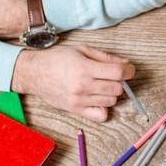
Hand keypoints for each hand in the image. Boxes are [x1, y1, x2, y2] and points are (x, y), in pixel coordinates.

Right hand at [11, 44, 132, 120]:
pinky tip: (98, 98)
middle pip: (117, 88)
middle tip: (112, 76)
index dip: (129, 71)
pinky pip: (101, 116)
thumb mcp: (82, 50)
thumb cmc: (58, 59)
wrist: (35, 73)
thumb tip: (126, 64)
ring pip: (111, 101)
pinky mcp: (76, 110)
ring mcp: (79, 100)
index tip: (129, 70)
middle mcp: (82, 86)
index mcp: (85, 68)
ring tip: (101, 85)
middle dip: (119, 81)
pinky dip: (104, 108)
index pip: (118, 73)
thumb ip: (106, 57)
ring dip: (111, 93)